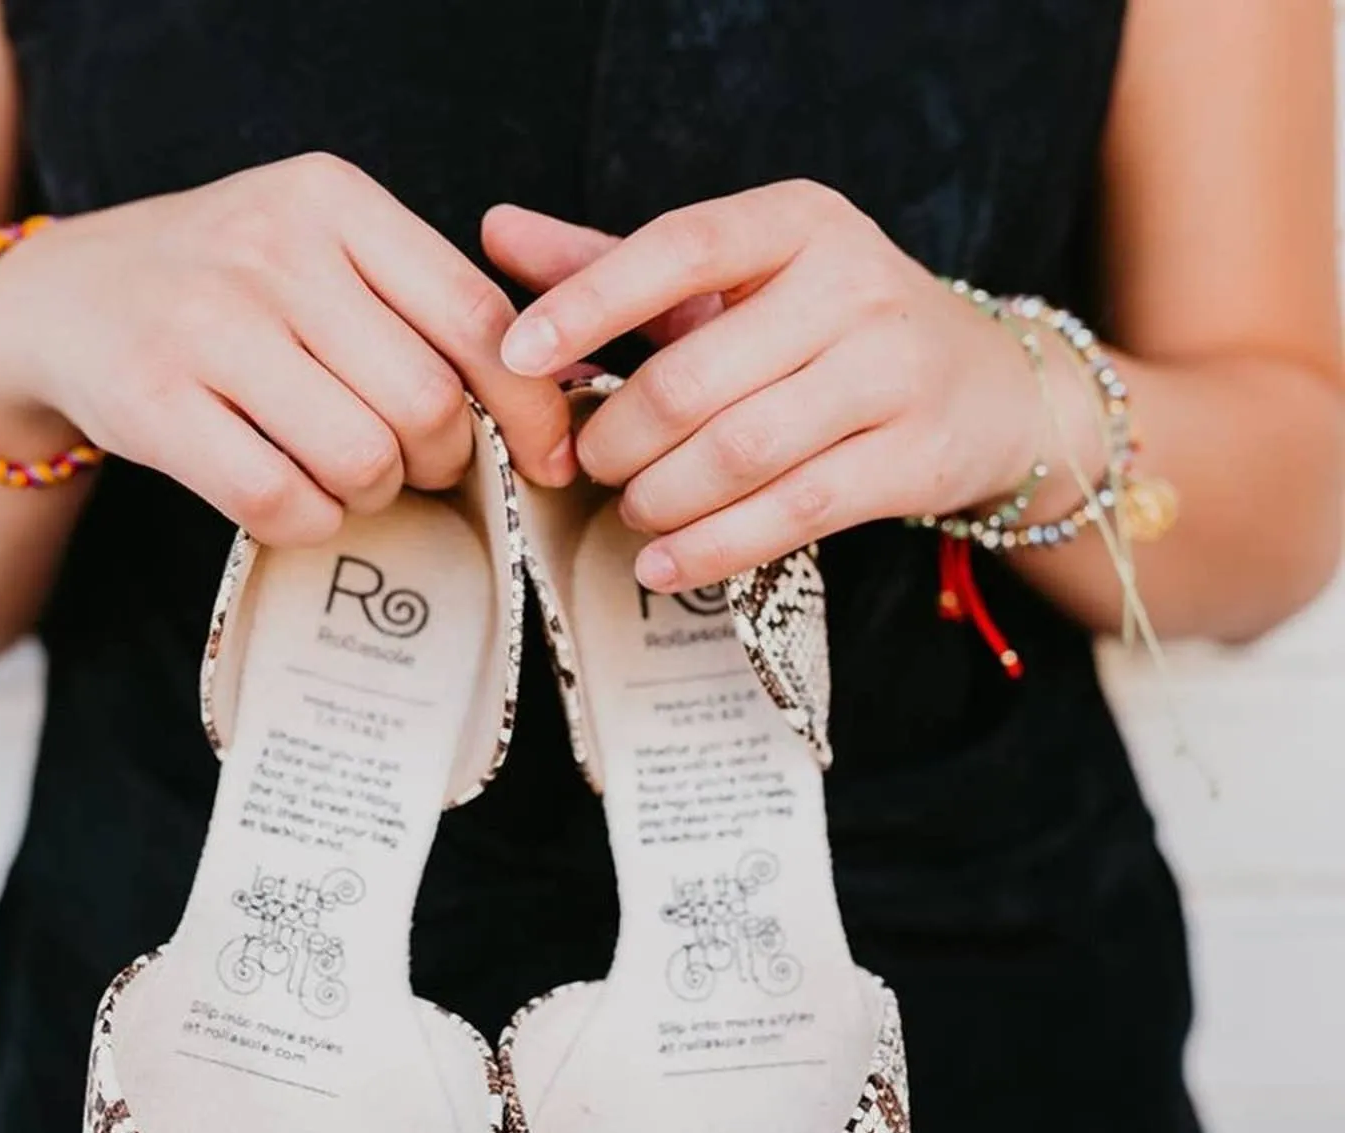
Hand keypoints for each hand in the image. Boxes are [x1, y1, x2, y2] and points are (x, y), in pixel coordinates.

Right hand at [0, 154, 574, 544]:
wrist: (59, 300)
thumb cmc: (221, 290)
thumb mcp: (315, 252)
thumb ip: (416, 305)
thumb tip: (545, 405)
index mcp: (332, 200)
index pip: (478, 319)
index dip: (529, 409)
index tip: (546, 460)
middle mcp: (271, 247)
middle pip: (427, 403)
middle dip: (442, 461)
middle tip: (415, 466)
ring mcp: (205, 323)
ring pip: (362, 458)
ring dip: (373, 494)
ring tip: (347, 476)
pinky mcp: (153, 401)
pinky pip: (282, 501)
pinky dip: (308, 521)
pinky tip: (294, 498)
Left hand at [485, 184, 1044, 591]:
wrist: (985, 387)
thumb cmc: (828, 330)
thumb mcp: (737, 280)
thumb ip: (618, 263)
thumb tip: (495, 233)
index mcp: (798, 222)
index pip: (680, 248)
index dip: (589, 303)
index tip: (516, 354)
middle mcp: (854, 284)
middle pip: (695, 378)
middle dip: (620, 438)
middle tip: (591, 464)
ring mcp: (893, 373)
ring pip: (739, 453)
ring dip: (661, 497)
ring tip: (632, 508)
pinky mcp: (914, 459)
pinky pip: (791, 514)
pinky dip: (711, 547)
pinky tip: (663, 562)